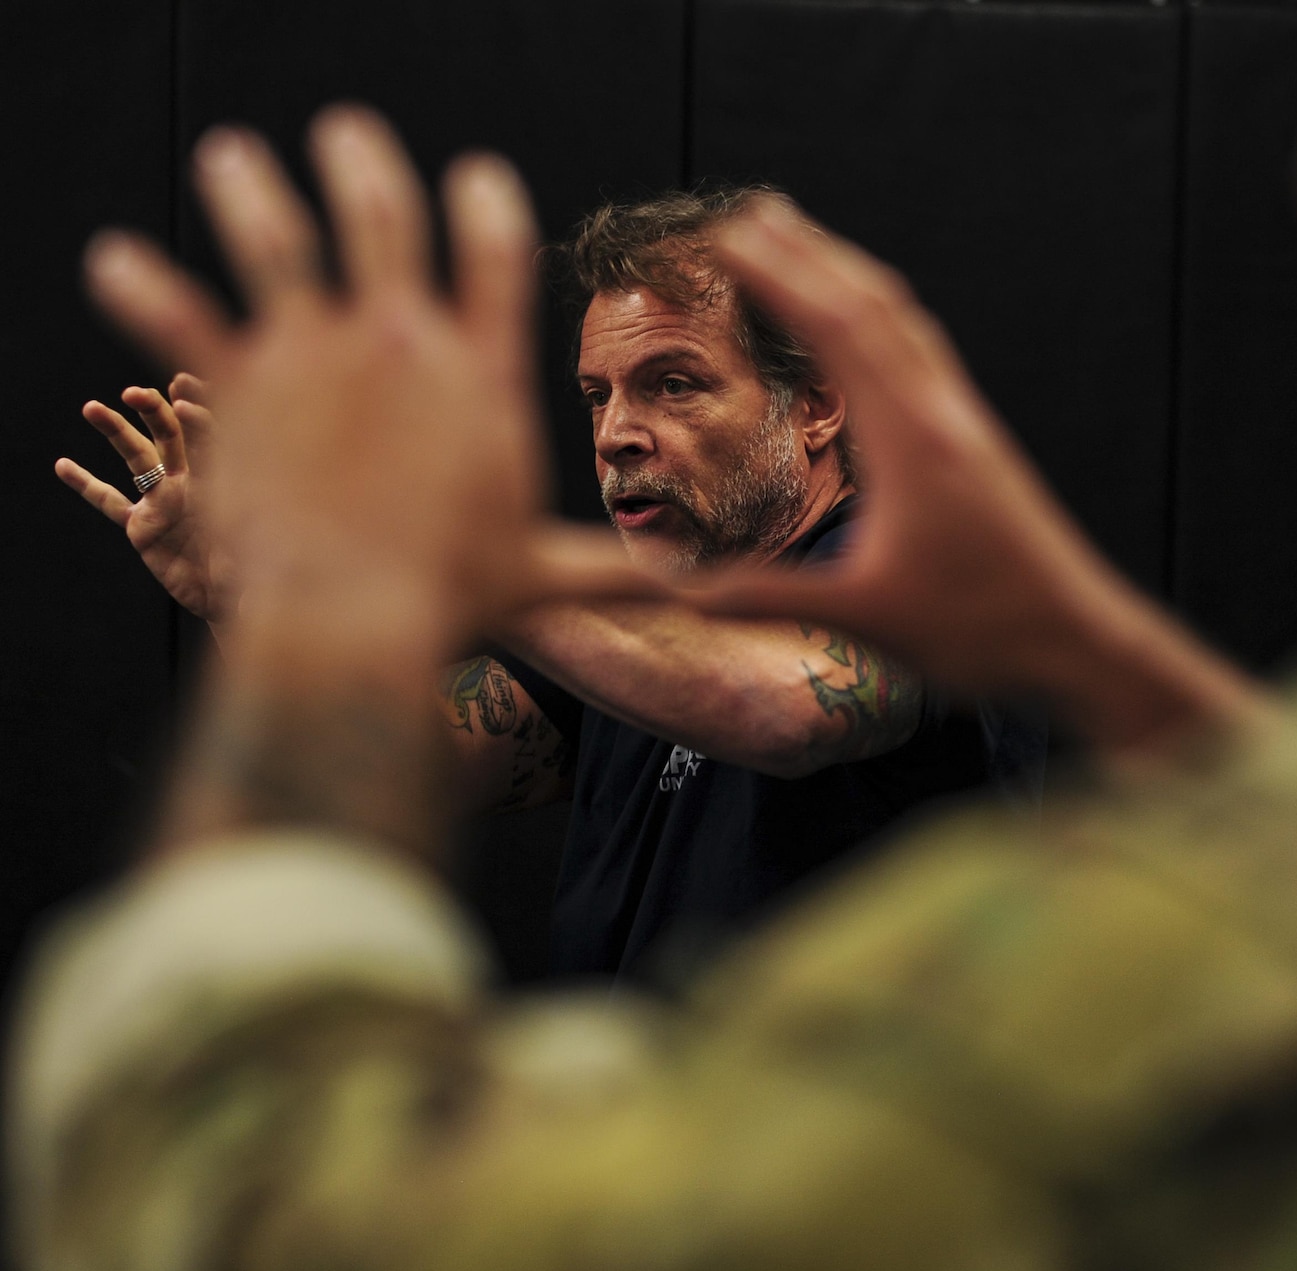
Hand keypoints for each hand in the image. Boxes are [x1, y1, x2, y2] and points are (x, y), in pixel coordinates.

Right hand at [55, 373, 233, 621]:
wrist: (236, 601)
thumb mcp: (252, 534)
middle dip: (153, 411)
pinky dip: (86, 485)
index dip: (198, 412)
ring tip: (92, 408)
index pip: (209, 434)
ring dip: (114, 431)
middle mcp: (191, 483)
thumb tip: (238, 487)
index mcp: (224, 479)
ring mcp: (163, 502)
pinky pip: (109, 503)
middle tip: (134, 393)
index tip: (184, 391)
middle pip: (170, 435)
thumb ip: (242, 508)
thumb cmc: (257, 570)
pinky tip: (63, 466)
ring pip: (136, 457)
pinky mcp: (142, 527)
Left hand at [82, 108, 655, 654]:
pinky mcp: (242, 381)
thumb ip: (616, 570)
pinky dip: (142, 289)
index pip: (495, 260)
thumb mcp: (547, 576)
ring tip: (232, 159)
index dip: (486, 207)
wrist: (351, 620)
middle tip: (347, 134)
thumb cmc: (453, 603)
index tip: (475, 175)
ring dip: (252, 190)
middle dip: (363, 165)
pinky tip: (113, 262)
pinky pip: (180, 316)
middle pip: (384, 219)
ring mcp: (318, 352)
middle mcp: (403, 343)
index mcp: (481, 377)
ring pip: (279, 239)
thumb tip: (693, 592)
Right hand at [691, 200, 1264, 754]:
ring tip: (809, 248)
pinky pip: (926, 358)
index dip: (779, 276)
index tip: (729, 234)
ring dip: (851, 278)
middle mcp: (942, 416)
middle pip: (872, 307)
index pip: (836, 330)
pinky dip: (888, 322)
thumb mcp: (866, 617)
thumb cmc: (984, 632)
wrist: (1079, 643)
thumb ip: (768, 598)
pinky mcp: (981, 449)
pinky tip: (880, 335)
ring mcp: (967, 428)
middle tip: (755, 212)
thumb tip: (680, 592)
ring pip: (906, 326)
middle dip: (810, 254)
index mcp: (911, 440)